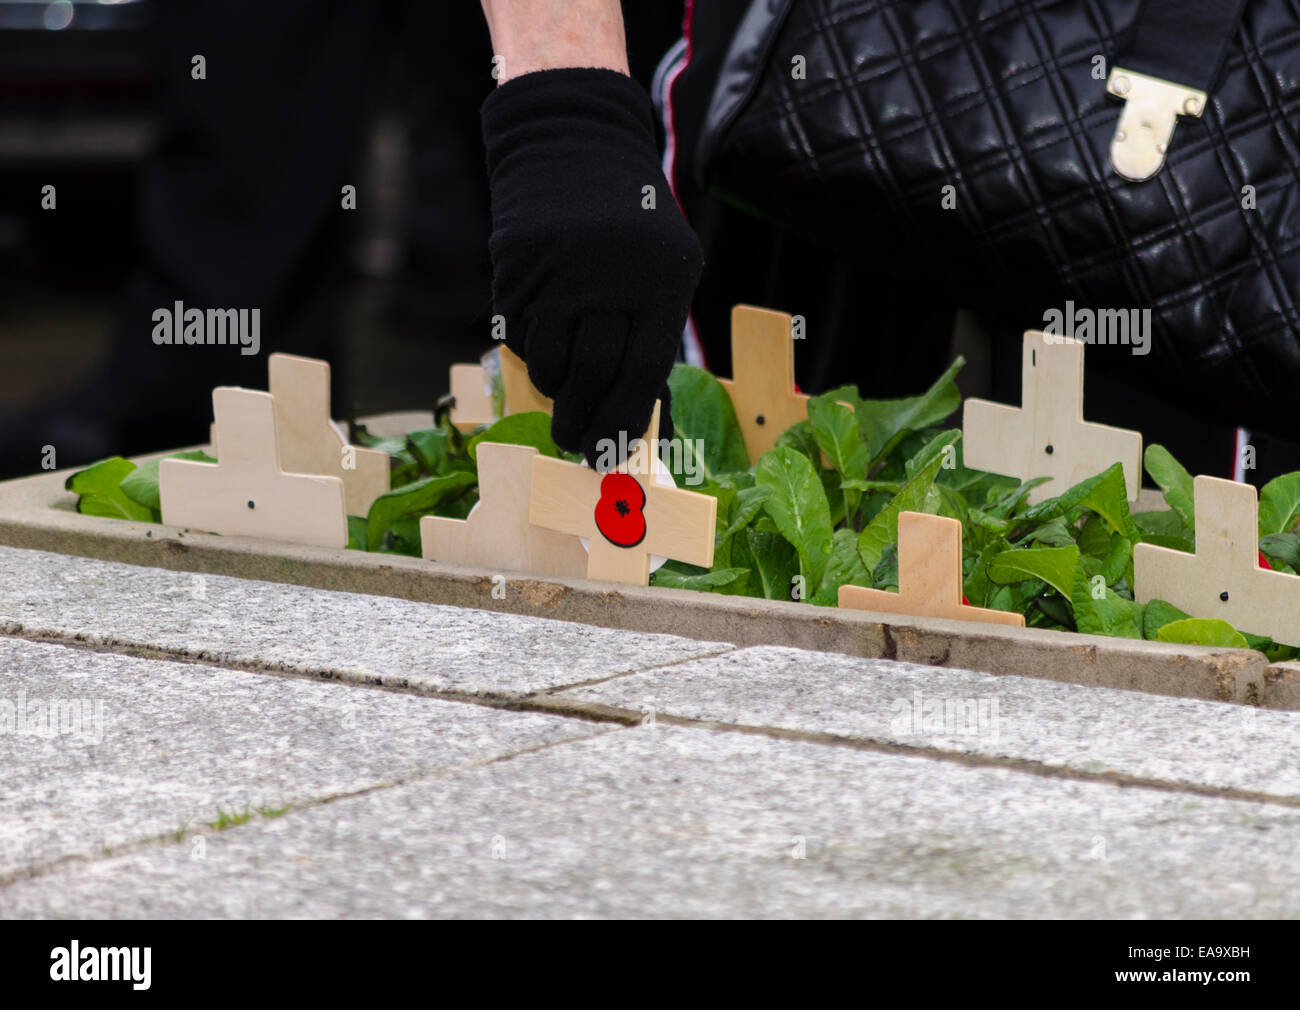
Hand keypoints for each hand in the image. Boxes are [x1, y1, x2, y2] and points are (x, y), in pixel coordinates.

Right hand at [481, 68, 703, 466]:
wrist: (573, 145)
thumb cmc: (632, 222)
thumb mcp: (667, 265)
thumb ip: (654, 334)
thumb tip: (641, 416)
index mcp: (661, 282)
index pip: (642, 373)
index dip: (624, 422)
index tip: (608, 455)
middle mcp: (611, 279)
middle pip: (594, 375)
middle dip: (584, 423)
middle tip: (577, 446)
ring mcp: (560, 274)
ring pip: (553, 363)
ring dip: (557, 394)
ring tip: (562, 403)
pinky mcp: (517, 271)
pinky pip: (522, 338)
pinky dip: (533, 358)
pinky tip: (545, 355)